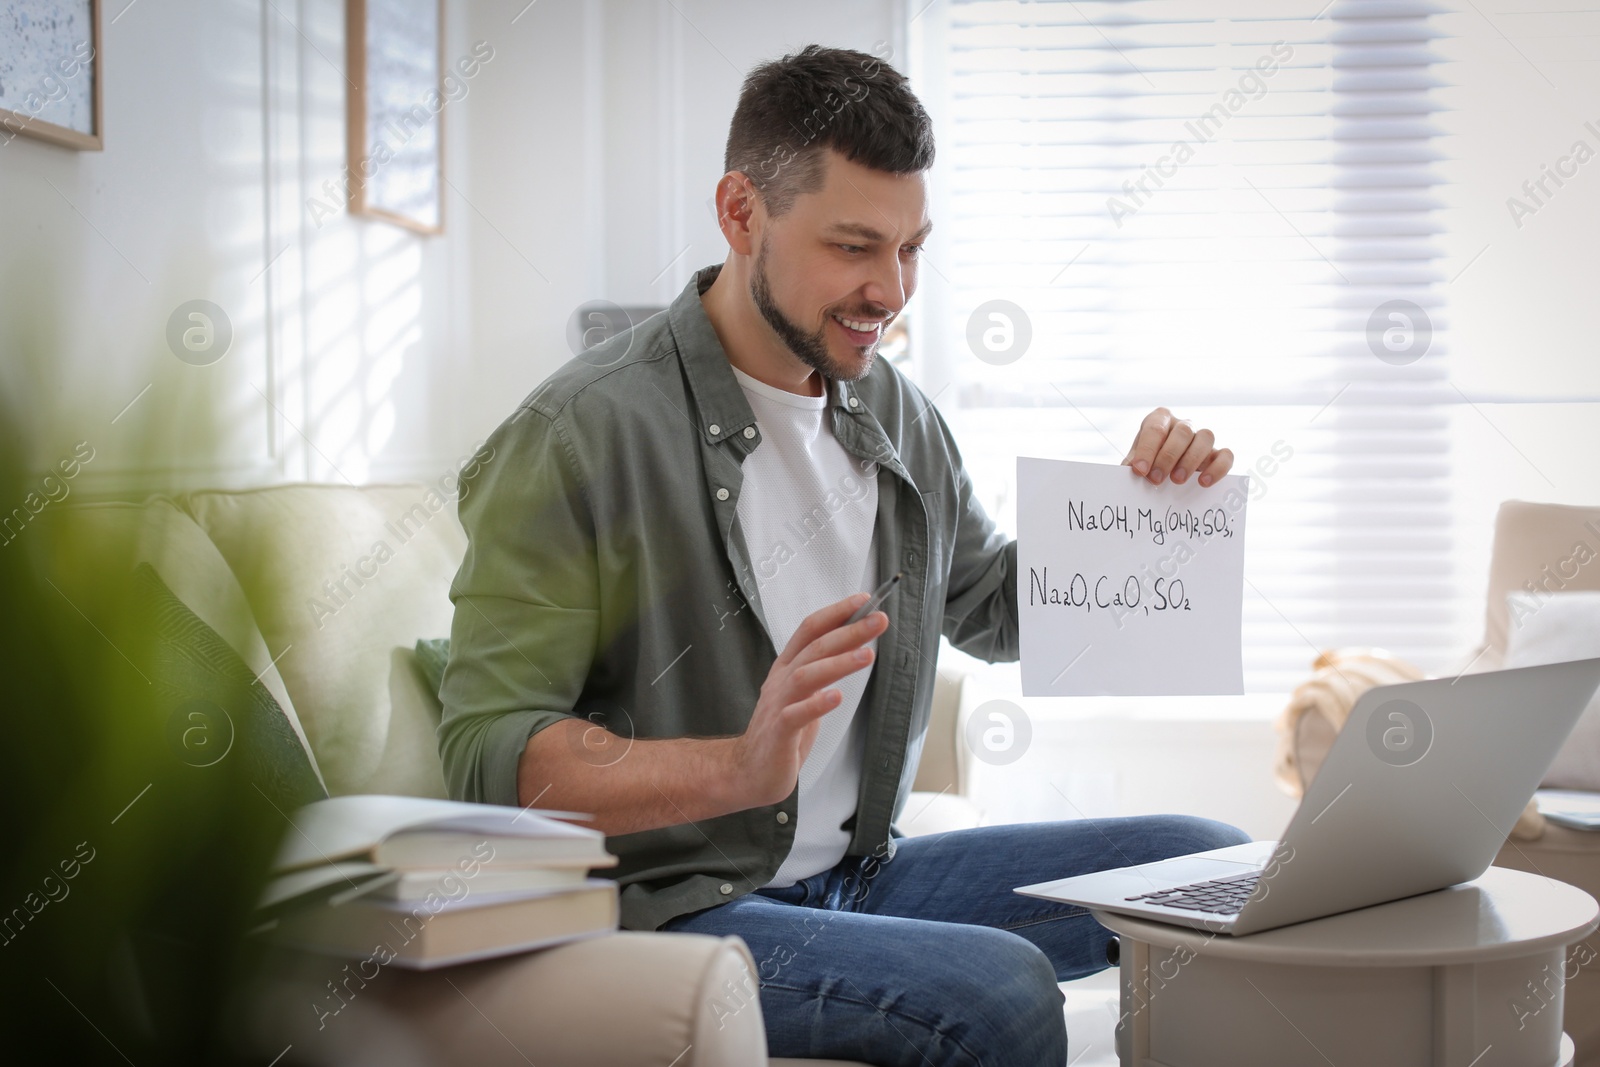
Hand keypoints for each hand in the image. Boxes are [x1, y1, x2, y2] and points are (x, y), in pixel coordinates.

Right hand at [728, 593, 887, 808]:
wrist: (748, 771)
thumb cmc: (781, 732)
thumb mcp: (804, 694)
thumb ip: (822, 670)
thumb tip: (854, 645)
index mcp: (787, 667)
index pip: (810, 630)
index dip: (836, 613)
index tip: (864, 601)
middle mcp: (781, 681)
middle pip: (815, 648)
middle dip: (848, 631)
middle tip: (877, 620)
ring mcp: (778, 705)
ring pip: (807, 675)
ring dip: (838, 663)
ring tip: (867, 655)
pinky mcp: (779, 733)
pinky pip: (796, 716)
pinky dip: (816, 705)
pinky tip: (836, 697)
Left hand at [1122, 407, 1232, 487]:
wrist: (1162, 469)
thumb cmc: (1148, 461)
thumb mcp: (1137, 460)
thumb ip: (1133, 464)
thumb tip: (1129, 472)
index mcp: (1160, 419)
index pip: (1155, 428)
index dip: (1147, 450)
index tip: (1139, 470)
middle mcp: (1183, 424)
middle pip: (1183, 432)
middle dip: (1168, 457)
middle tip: (1156, 479)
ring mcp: (1202, 437)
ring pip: (1206, 438)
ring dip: (1191, 460)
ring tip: (1177, 480)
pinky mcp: (1217, 453)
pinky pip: (1226, 455)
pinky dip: (1218, 468)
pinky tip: (1203, 482)